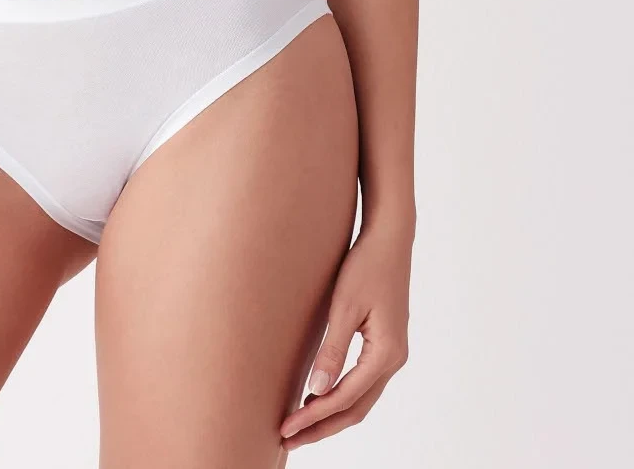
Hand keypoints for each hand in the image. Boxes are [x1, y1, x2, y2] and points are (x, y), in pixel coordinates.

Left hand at [279, 218, 412, 448]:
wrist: (389, 239)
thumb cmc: (365, 266)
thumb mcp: (344, 306)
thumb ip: (332, 351)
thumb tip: (316, 392)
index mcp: (386, 354)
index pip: (345, 398)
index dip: (314, 417)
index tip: (285, 427)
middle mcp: (394, 360)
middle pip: (356, 409)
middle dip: (321, 427)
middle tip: (287, 439)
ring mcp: (392, 355)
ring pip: (360, 400)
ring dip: (331, 416)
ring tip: (298, 426)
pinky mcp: (385, 346)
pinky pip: (362, 384)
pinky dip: (340, 397)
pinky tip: (318, 398)